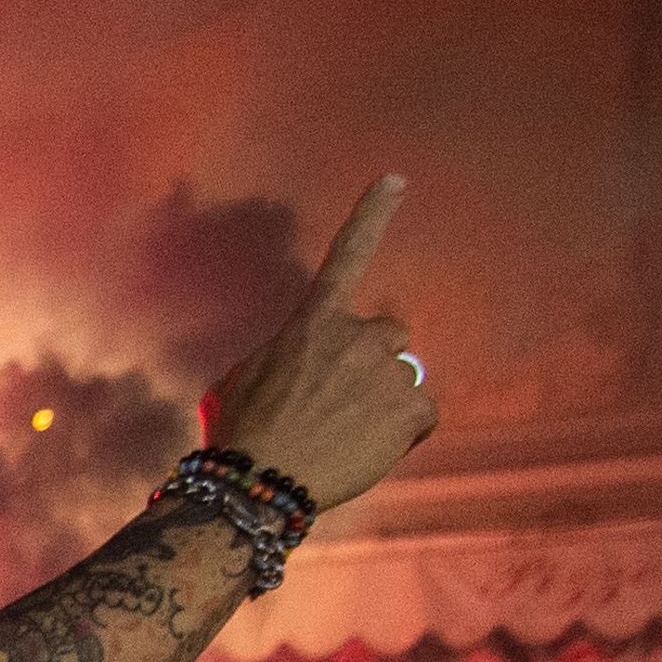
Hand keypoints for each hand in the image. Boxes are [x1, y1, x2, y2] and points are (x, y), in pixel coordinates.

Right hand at [197, 174, 435, 510]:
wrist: (256, 482)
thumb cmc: (239, 433)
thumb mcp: (242, 378)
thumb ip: (283, 356)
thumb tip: (303, 366)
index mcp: (313, 322)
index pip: (348, 254)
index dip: (373, 214)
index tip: (396, 178)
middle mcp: (357, 336)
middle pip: (389, 336)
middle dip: (374, 361)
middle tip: (343, 401)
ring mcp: (386, 373)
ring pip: (403, 380)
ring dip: (382, 403)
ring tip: (341, 437)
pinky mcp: (410, 410)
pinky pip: (422, 416)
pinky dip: (402, 434)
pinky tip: (365, 449)